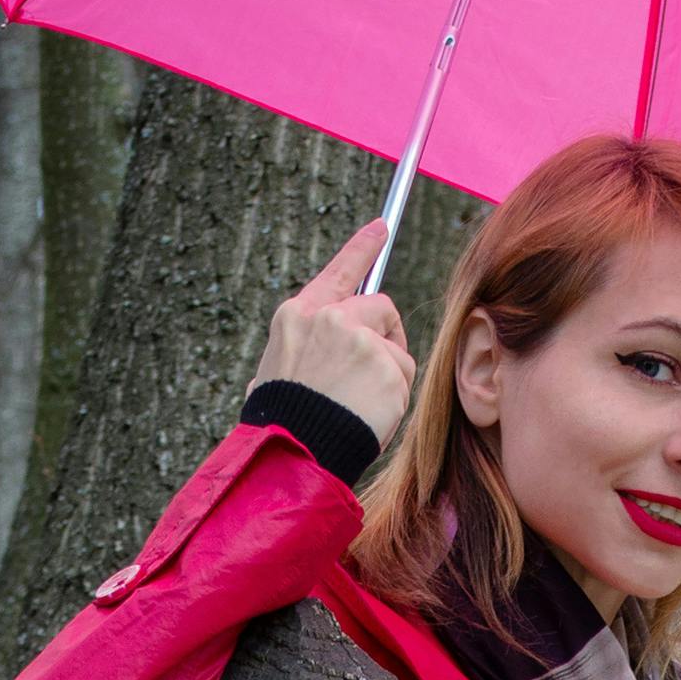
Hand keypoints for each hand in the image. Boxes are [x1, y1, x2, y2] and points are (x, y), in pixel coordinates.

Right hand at [255, 222, 413, 443]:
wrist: (290, 452)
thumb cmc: (281, 423)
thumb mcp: (276, 373)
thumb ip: (303, 351)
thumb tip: (302, 361)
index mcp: (299, 315)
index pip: (339, 272)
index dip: (362, 247)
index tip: (381, 226)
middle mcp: (329, 317)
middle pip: (382, 308)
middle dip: (385, 339)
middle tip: (372, 377)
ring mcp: (359, 338)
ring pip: (397, 350)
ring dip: (388, 379)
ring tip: (358, 408)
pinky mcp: (384, 364)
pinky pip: (405, 379)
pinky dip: (394, 402)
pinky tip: (368, 418)